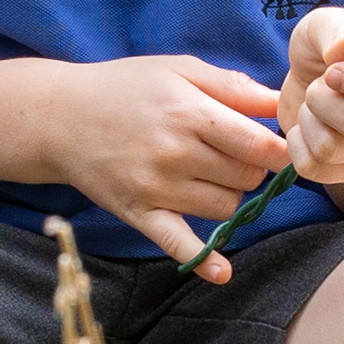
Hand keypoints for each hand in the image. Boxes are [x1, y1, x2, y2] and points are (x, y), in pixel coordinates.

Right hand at [36, 53, 289, 278]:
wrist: (60, 117)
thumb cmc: (125, 87)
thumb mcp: (179, 70)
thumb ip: (232, 86)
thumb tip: (281, 103)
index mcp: (190, 113)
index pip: (259, 145)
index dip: (281, 149)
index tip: (283, 146)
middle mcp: (175, 154)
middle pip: (247, 177)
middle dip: (252, 167)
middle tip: (234, 153)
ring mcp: (156, 188)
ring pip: (225, 208)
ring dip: (229, 195)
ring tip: (209, 174)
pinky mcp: (139, 214)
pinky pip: (178, 245)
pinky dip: (203, 261)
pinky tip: (221, 272)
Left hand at [280, 8, 343, 187]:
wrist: (316, 79)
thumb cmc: (327, 48)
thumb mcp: (325, 25)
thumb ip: (340, 31)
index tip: (331, 72)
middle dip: (318, 100)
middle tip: (318, 86)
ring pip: (329, 149)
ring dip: (307, 123)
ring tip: (314, 107)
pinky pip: (313, 168)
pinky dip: (298, 145)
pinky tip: (308, 128)